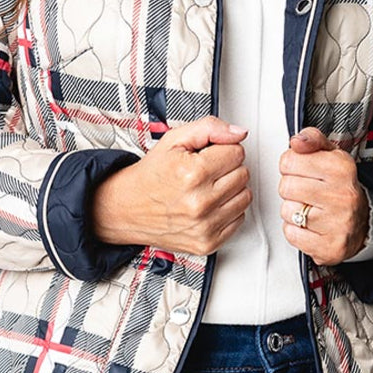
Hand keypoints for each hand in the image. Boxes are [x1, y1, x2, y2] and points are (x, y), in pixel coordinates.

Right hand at [91, 116, 251, 255]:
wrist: (127, 208)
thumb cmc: (151, 176)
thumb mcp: (174, 140)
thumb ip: (209, 128)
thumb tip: (238, 133)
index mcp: (193, 173)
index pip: (237, 152)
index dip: (223, 149)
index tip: (208, 155)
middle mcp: (200, 203)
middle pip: (243, 174)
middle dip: (227, 168)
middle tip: (206, 170)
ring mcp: (205, 226)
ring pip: (245, 197)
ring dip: (230, 189)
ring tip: (207, 187)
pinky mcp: (207, 243)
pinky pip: (239, 219)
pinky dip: (228, 210)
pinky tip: (209, 204)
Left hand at [278, 127, 369, 265]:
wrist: (364, 221)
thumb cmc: (341, 186)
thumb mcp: (331, 155)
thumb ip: (312, 139)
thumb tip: (296, 141)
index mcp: (341, 168)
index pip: (289, 160)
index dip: (290, 165)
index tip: (302, 171)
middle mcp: (342, 195)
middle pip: (286, 187)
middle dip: (291, 188)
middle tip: (306, 191)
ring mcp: (337, 223)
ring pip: (287, 211)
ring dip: (293, 211)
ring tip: (310, 208)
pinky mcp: (329, 247)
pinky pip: (291, 234)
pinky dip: (296, 231)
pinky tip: (311, 225)